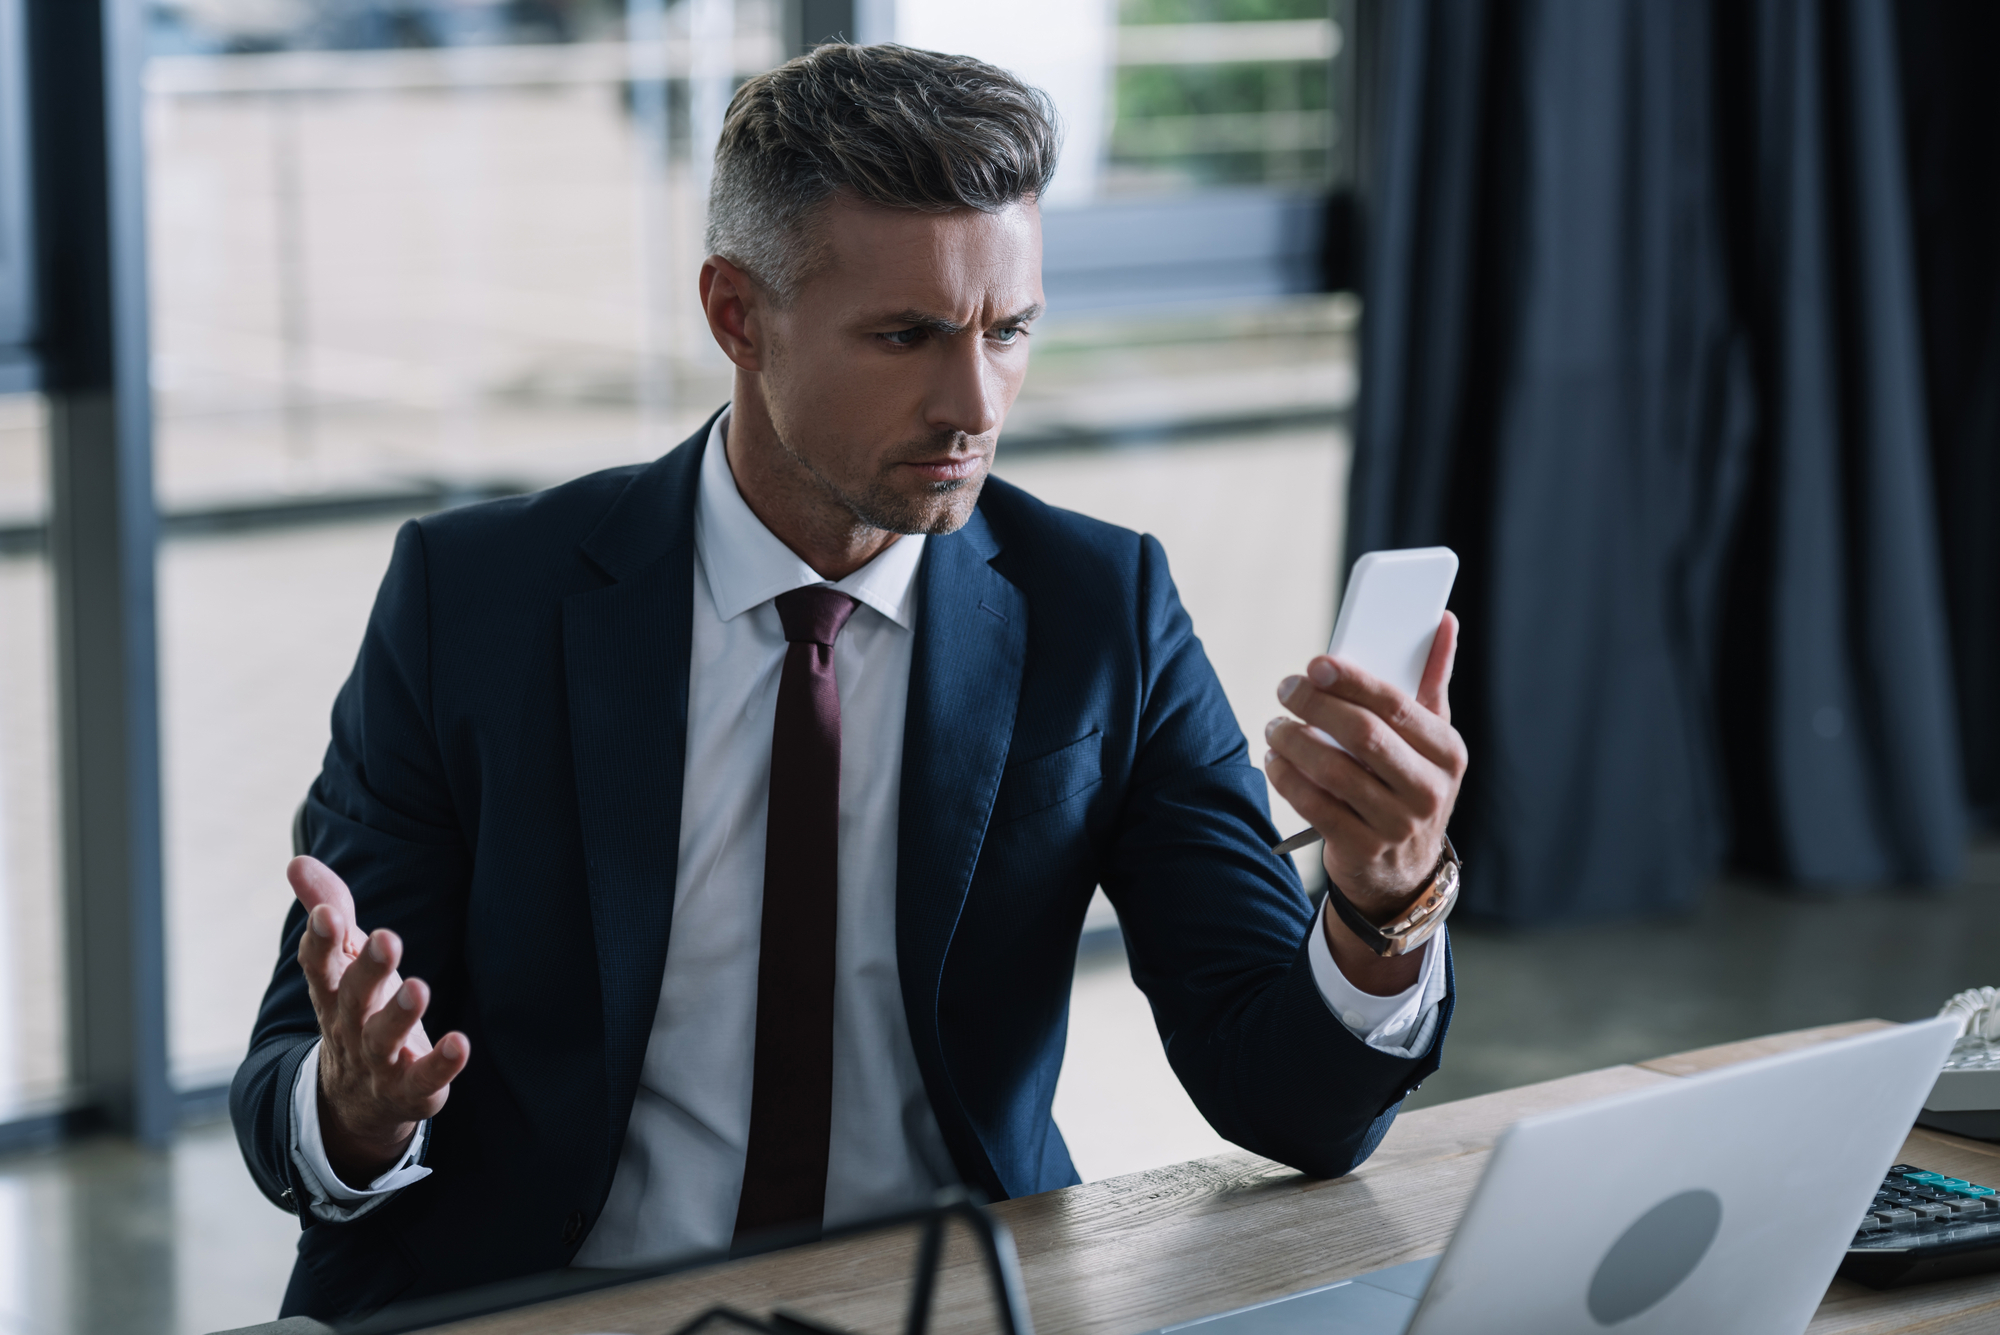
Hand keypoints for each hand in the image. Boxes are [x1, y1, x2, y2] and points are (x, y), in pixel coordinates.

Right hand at [289, 855, 469, 1186]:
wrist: (356, 1099)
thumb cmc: (356, 1009)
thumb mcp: (342, 961)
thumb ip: (328, 909)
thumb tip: (298, 861)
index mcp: (333, 992)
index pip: (320, 965)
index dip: (321, 941)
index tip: (327, 914)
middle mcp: (350, 1027)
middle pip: (353, 999)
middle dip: (368, 970)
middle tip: (388, 939)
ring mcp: (379, 1062)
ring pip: (383, 1040)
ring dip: (400, 1015)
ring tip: (419, 987)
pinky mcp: (411, 1089)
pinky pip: (424, 1079)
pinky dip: (441, 1064)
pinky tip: (460, 1043)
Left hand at [1263, 614, 1466, 993]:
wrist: (1403, 874)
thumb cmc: (1410, 785)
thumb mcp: (1430, 740)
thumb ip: (1432, 681)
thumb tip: (1443, 620)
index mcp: (1448, 752)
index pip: (1397, 706)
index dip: (1352, 680)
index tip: (1315, 663)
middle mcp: (1429, 790)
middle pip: (1363, 735)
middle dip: (1316, 706)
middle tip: (1286, 689)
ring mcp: (1398, 824)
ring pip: (1334, 771)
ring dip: (1294, 742)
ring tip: (1275, 726)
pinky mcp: (1363, 850)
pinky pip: (1314, 805)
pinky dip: (1287, 778)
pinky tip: (1275, 760)